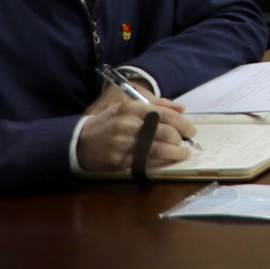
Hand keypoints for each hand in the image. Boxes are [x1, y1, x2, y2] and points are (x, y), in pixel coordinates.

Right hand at [74, 83, 192, 174]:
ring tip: (183, 153)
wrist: (78, 140)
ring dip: (175, 153)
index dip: (183, 124)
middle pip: (165, 132)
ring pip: (158, 148)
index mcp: (132, 108)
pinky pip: (146, 161)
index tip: (191, 131)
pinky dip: (160, 162)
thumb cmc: (108, 123)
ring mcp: (122, 143)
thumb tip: (181, 108)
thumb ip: (156, 106)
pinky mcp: (117, 159)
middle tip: (185, 143)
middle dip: (179, 139)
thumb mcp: (128, 108)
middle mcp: (128, 124)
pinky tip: (167, 160)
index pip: (166, 115)